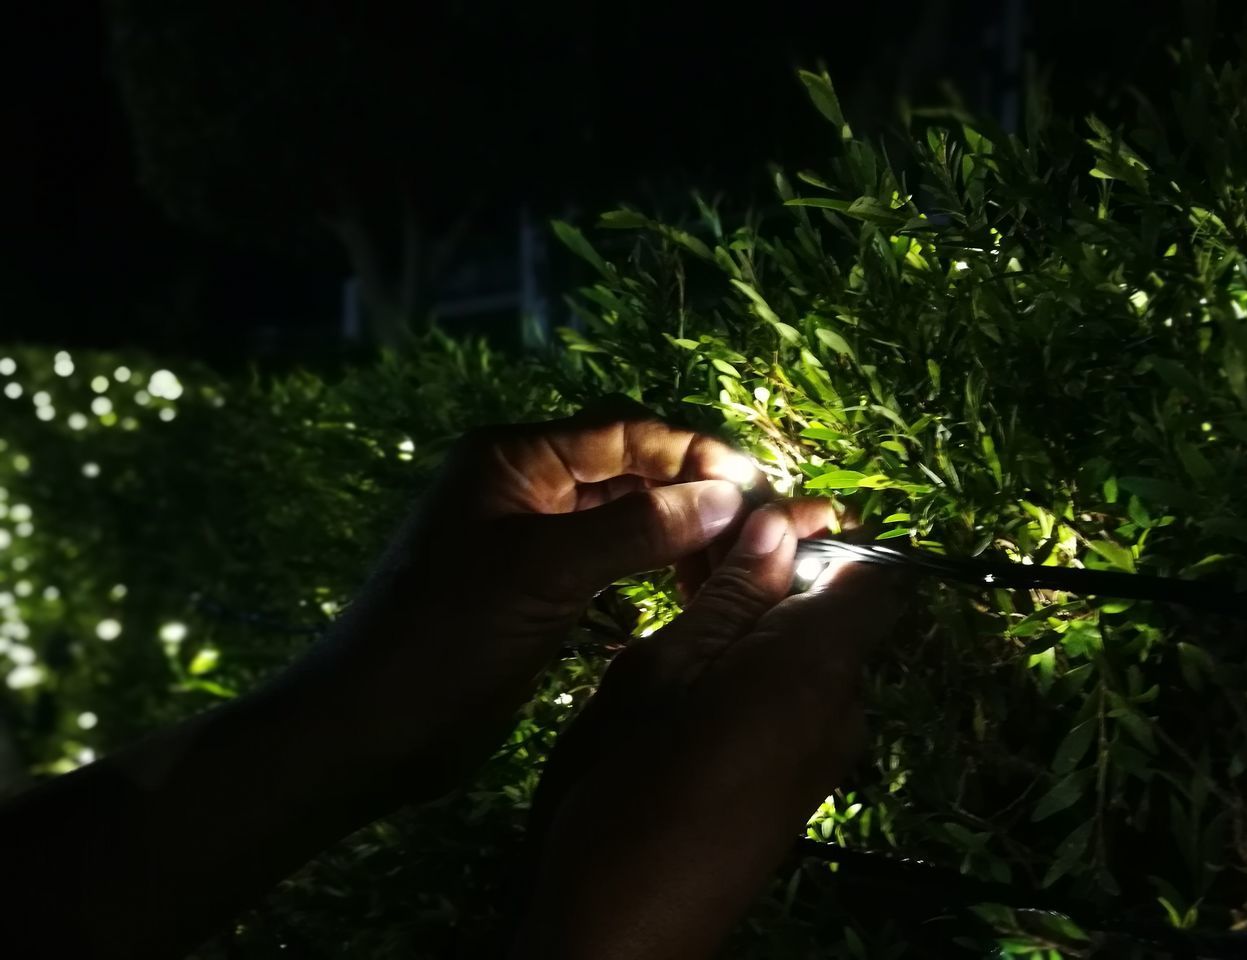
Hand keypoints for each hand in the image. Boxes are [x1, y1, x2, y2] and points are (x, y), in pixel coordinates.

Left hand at [322, 401, 760, 796]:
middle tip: (762, 530)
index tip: (759, 487)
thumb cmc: (447, 638)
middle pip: (631, 469)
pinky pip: (612, 558)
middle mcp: (526, 484)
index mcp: (514, 456)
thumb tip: (727, 495)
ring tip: (738, 561)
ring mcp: (533, 536)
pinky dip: (655, 565)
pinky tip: (694, 586)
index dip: (696, 454)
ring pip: (626, 515)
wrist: (373, 728)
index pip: (625, 432)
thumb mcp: (544, 574)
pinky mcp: (541, 586)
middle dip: (696, 493)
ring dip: (682, 532)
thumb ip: (637, 529)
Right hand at [516, 502, 904, 959]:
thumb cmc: (624, 788)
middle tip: (693, 573)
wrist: (620, 935)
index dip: (825, 540)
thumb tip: (777, 527)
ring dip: (758, 634)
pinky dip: (757, 681)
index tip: (755, 527)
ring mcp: (826, 759)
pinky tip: (690, 694)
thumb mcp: (660, 674)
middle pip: (838, 617)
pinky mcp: (801, 792)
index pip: (877, 575)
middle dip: (777, 584)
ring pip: (810, 663)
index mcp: (816, 668)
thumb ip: (729, 600)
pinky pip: (797, 709)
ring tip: (679, 634)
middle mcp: (843, 710)